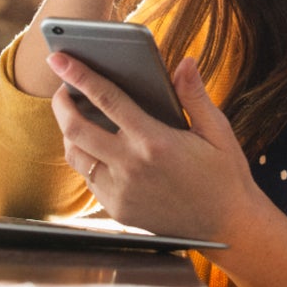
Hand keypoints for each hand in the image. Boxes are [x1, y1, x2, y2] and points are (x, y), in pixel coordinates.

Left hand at [47, 52, 256, 240]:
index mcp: (155, 141)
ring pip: (75, 156)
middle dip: (61, 103)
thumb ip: (195, 96)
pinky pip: (88, 179)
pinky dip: (86, 159)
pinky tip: (97, 147)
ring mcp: (121, 192)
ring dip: (69, 133)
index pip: (107, 99)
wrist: (227, 227)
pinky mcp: (118, 210)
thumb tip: (184, 62)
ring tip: (76, 116)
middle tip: (63, 88)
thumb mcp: (217, 131)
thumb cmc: (224, 174)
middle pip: (75, 129)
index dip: (79, 75)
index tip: (59, 59)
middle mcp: (131, 167)